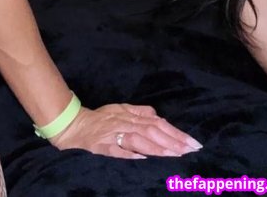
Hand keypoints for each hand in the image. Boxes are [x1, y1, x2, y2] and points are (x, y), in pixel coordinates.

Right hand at [50, 104, 202, 158]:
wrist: (75, 125)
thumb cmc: (101, 118)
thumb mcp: (121, 109)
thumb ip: (139, 112)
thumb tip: (157, 115)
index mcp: (130, 115)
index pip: (157, 123)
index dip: (174, 132)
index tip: (191, 142)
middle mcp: (125, 123)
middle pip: (152, 130)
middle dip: (173, 140)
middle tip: (191, 149)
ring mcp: (114, 135)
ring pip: (139, 139)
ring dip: (158, 147)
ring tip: (176, 154)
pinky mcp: (104, 146)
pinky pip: (119, 150)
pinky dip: (132, 153)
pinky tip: (145, 158)